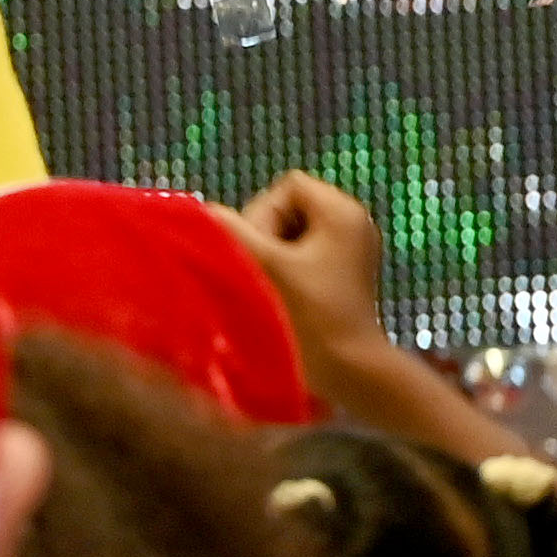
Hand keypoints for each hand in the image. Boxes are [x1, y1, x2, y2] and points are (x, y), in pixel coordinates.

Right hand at [232, 171, 394, 362]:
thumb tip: (203, 213)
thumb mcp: (267, 266)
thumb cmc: (314, 316)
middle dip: (267, 235)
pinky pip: (301, 249)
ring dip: (273, 253)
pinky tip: (288, 292)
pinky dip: (286, 266)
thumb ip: (230, 232)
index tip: (265, 253)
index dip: (265, 214)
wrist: (351, 369)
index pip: (288, 186)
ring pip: (290, 230)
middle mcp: (353, 221)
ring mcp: (351, 247)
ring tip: (278, 285)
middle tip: (268, 272)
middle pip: (288, 206)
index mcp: (343, 212)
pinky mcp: (344, 269)